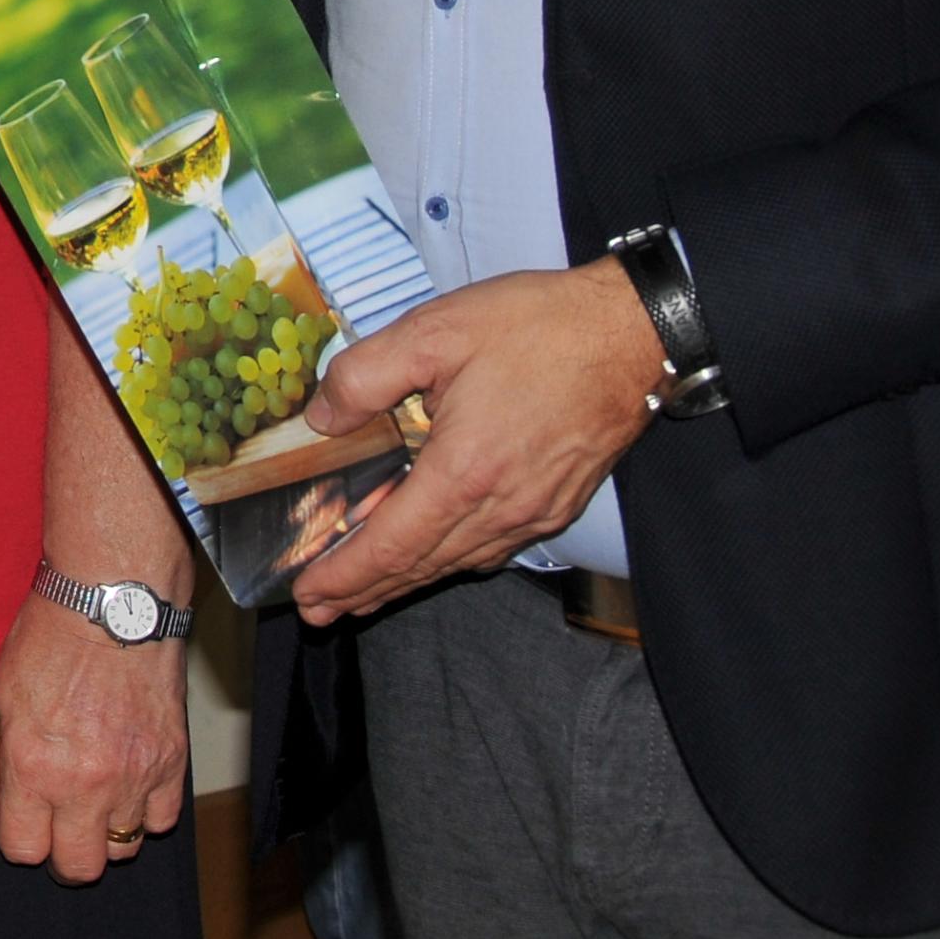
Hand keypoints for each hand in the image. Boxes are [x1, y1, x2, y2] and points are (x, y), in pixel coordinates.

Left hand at [0, 588, 191, 883]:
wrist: (112, 602)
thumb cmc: (49, 640)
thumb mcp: (2, 699)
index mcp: (32, 767)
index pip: (23, 850)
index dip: (20, 840)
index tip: (23, 822)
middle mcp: (84, 783)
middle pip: (78, 867)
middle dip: (64, 855)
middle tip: (61, 827)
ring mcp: (133, 776)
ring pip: (124, 849)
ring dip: (106, 831)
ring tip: (96, 796)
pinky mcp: (172, 763)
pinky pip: (162, 820)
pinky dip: (145, 811)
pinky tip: (129, 782)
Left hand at [289, 258, 662, 623]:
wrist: (630, 334)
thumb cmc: (538, 328)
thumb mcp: (432, 332)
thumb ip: (364, 376)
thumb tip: (322, 419)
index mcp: (464, 471)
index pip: (392, 546)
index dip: (346, 576)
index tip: (308, 597)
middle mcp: (502, 507)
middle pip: (422, 565)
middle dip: (365, 591)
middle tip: (319, 609)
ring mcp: (536, 511)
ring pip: (458, 561)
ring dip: (406, 579)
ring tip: (364, 589)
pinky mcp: (558, 504)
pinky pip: (492, 546)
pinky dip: (451, 558)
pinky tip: (433, 551)